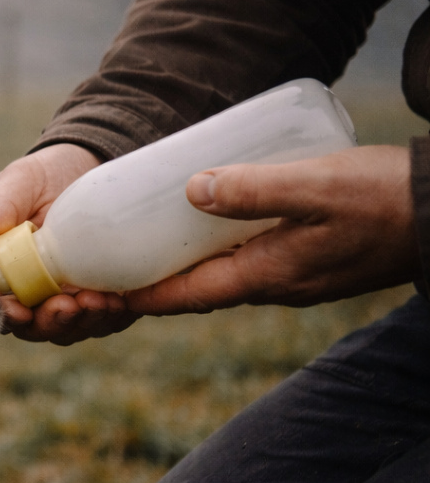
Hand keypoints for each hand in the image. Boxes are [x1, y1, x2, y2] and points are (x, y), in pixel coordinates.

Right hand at [0, 143, 140, 342]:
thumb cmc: (39, 179)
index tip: (19, 312)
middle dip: (52, 323)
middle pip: (39, 326)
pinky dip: (113, 317)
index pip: (1, 307)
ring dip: (85, 322)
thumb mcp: (16, 185)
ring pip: (74, 327)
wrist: (85, 168)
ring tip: (98, 302)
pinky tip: (119, 303)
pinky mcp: (103, 294)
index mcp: (5, 276)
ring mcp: (70, 298)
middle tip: (67, 306)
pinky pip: (109, 318)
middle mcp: (36, 294)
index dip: (8, 317)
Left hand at [125, 145, 420, 314]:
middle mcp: (272, 286)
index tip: (98, 294)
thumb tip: (191, 189)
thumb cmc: (384, 199)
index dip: (140, 296)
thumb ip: (254, 189)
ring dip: (182, 267)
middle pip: (196, 290)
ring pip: (220, 277)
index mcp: (266, 276)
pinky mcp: (305, 262)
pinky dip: (214, 252)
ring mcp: (290, 277)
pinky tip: (205, 225)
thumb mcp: (315, 186)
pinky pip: (245, 263)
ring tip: (144, 244)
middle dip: (152, 284)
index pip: (186, 296)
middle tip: (109, 269)